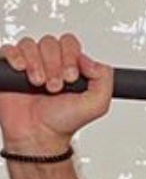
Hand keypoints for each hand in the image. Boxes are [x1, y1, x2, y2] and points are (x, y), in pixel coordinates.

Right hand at [0, 33, 112, 153]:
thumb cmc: (62, 123)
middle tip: (55, 86)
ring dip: (36, 65)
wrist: (39, 136)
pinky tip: (22, 71)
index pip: (69, 43)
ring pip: (30, 45)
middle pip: (50, 42)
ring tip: (39, 84)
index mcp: (69, 66)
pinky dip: (16, 57)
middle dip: (54, 65)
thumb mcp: (97, 104)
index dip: (70, 56)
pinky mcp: (10, 69)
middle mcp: (49, 64)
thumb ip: (105, 79)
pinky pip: (9, 50)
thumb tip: (91, 61)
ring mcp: (30, 65)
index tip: (71, 77)